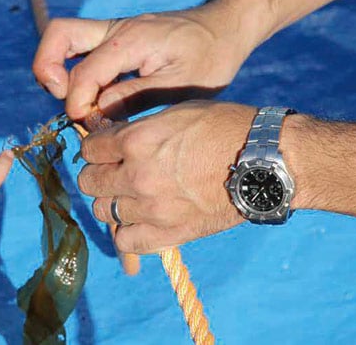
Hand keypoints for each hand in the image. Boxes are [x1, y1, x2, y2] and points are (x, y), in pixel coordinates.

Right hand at [32, 7, 252, 120]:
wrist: (226, 26)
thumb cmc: (212, 57)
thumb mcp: (181, 86)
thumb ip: (135, 97)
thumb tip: (96, 112)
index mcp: (131, 39)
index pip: (84, 72)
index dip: (78, 104)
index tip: (89, 127)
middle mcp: (116, 29)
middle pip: (57, 34)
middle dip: (48, 69)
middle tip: (66, 102)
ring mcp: (114, 30)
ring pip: (63, 38)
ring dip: (58, 69)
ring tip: (79, 103)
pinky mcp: (116, 38)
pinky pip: (82, 49)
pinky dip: (77, 72)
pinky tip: (96, 99)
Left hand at [78, 101, 254, 252]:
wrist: (265, 162)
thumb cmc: (224, 128)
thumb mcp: (177, 114)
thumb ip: (139, 130)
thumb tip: (111, 140)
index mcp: (137, 141)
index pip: (89, 149)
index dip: (96, 147)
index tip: (105, 149)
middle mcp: (138, 175)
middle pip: (90, 182)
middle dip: (98, 174)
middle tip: (115, 172)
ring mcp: (153, 207)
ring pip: (103, 211)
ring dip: (113, 201)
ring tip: (132, 195)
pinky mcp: (170, 233)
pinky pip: (126, 241)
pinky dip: (128, 231)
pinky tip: (141, 219)